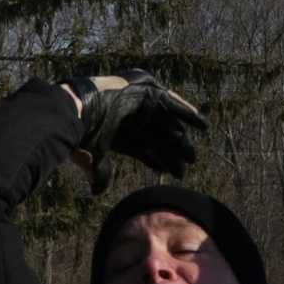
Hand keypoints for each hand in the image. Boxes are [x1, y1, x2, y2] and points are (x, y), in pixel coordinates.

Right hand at [64, 73, 207, 193]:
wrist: (81, 108)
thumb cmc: (83, 133)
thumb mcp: (93, 155)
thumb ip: (100, 172)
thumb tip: (97, 191)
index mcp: (120, 132)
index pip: (144, 149)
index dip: (158, 160)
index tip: (170, 172)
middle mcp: (132, 118)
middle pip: (159, 137)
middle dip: (174, 151)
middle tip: (189, 163)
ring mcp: (142, 105)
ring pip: (168, 124)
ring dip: (181, 139)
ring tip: (193, 154)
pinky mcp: (152, 92)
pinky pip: (175, 104)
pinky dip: (189, 113)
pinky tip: (203, 125)